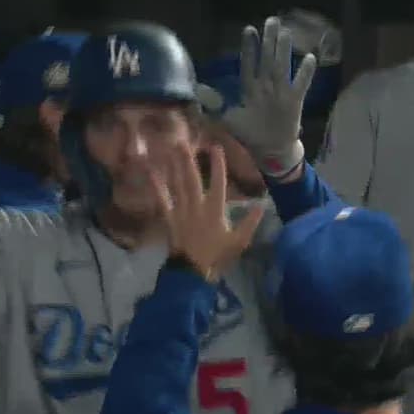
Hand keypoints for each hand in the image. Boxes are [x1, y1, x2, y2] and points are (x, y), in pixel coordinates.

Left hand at [153, 143, 263, 280]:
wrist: (192, 272)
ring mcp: (181, 211)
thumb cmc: (217, 256)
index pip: (218, 183)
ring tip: (171, 149)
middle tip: (183, 141)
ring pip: (177, 185)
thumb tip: (261, 205)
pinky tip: (152, 173)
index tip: (216, 147)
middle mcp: (196, 206)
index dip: (218, 165)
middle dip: (188, 160)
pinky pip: (162, 200)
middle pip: (192, 179)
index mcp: (215, 210)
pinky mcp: (169, 218)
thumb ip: (250, 222)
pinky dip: (157, 186)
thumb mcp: (239, 241)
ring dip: (174, 166)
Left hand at [199, 17, 317, 177]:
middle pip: (267, 60)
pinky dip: (305, 73)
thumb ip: (214, 103)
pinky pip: (301, 85)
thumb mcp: (228, 118)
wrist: (270, 149)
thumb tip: (196, 89)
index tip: (249, 30)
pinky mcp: (294, 101)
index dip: (249, 48)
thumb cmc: (249, 132)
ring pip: (282, 67)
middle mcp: (266, 86)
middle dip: (269, 41)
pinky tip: (310, 58)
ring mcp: (281, 92)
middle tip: (272, 20)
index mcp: (250, 88)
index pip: (248, 64)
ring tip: (286, 33)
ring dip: (284, 51)